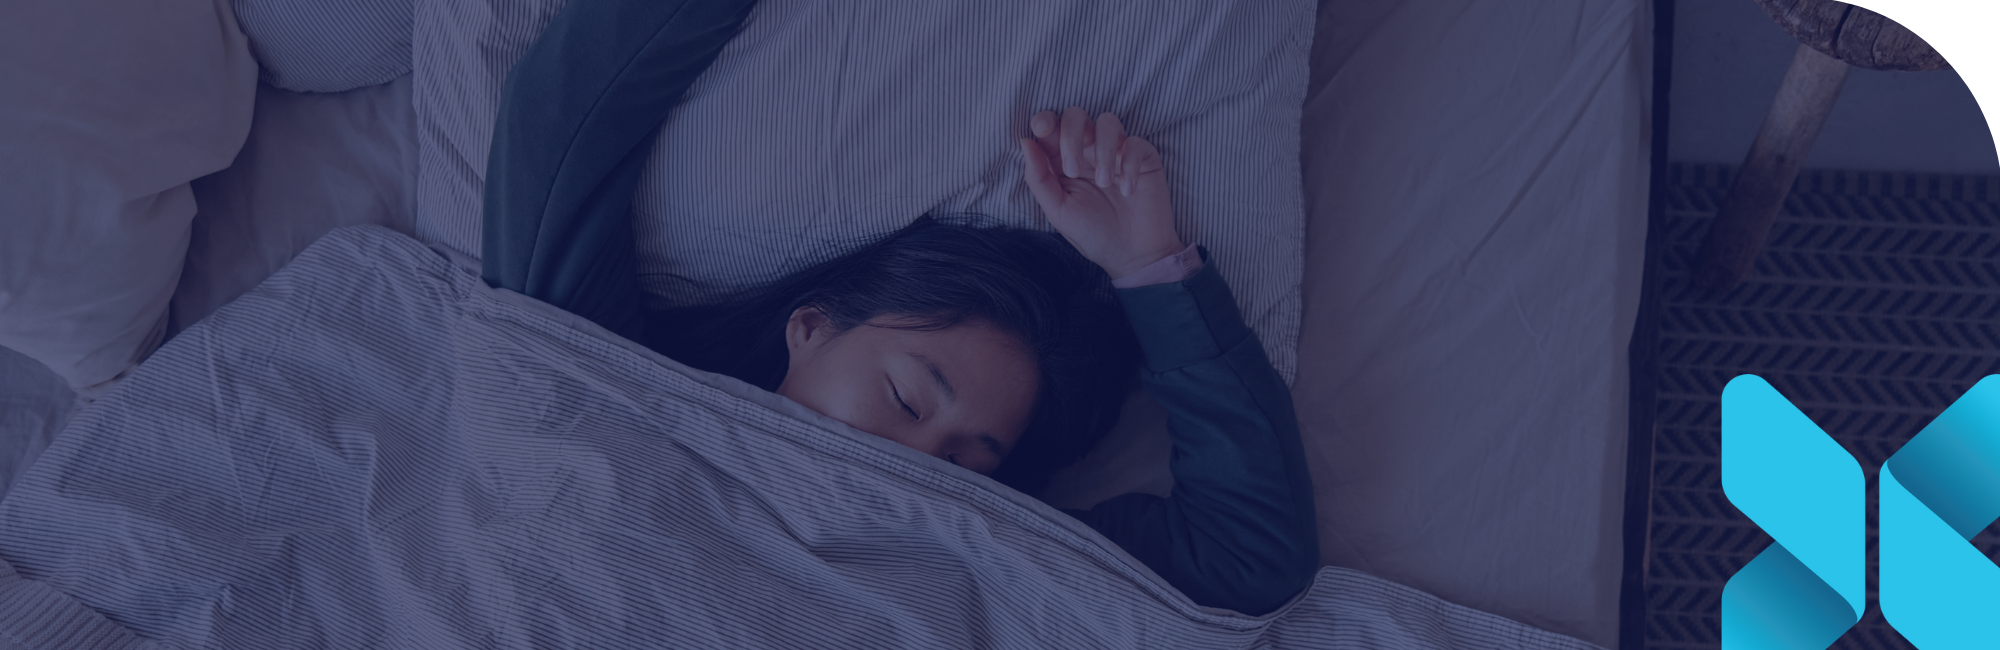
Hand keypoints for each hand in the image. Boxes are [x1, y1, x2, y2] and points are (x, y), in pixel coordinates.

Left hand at [1018, 107, 1182, 278]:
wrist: (1133, 255)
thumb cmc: (1092, 233)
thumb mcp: (1058, 211)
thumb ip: (1038, 178)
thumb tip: (1025, 142)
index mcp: (1061, 160)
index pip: (1050, 126)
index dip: (1044, 121)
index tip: (1042, 130)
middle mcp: (1088, 150)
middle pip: (1076, 115)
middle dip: (1071, 136)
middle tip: (1074, 170)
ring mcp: (1116, 152)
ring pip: (1107, 122)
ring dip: (1103, 150)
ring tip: (1104, 184)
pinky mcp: (1144, 158)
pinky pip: (1136, 143)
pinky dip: (1130, 163)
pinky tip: (1128, 190)